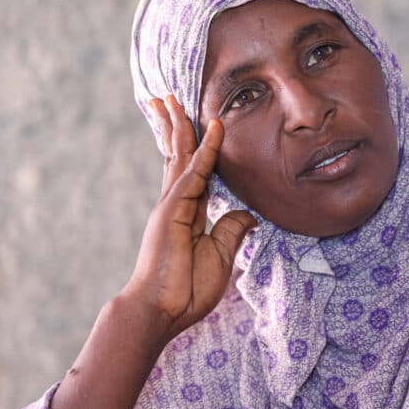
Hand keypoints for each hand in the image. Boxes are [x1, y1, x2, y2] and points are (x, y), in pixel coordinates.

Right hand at [120, 95, 256, 344]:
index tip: (197, 121)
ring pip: (179, 155)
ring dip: (179, 124)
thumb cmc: (185, 290)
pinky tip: (213, 129)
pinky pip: (194, 173)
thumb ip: (231, 231)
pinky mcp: (173, 211)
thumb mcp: (220, 256)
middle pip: (177, 154)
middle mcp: (175, 202)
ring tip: (172, 98)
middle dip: (174, 124)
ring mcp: (171, 204)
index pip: (192, 169)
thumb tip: (249, 214)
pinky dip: (206, 150)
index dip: (196, 144)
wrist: (160, 311)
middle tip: (168, 97)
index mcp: (187, 212)